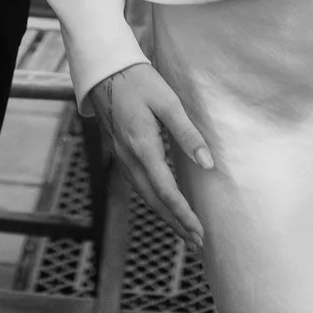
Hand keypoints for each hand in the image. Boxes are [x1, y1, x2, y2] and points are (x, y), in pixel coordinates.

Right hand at [87, 62, 210, 249]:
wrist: (104, 70)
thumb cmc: (139, 81)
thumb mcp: (167, 102)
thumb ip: (187, 133)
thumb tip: (208, 163)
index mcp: (142, 147)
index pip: (166, 191)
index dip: (184, 214)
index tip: (200, 232)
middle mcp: (129, 158)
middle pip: (154, 201)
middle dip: (176, 223)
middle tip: (197, 242)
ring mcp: (122, 156)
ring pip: (144, 195)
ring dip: (165, 215)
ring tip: (185, 230)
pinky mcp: (120, 152)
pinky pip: (138, 184)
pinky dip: (154, 200)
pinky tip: (164, 203)